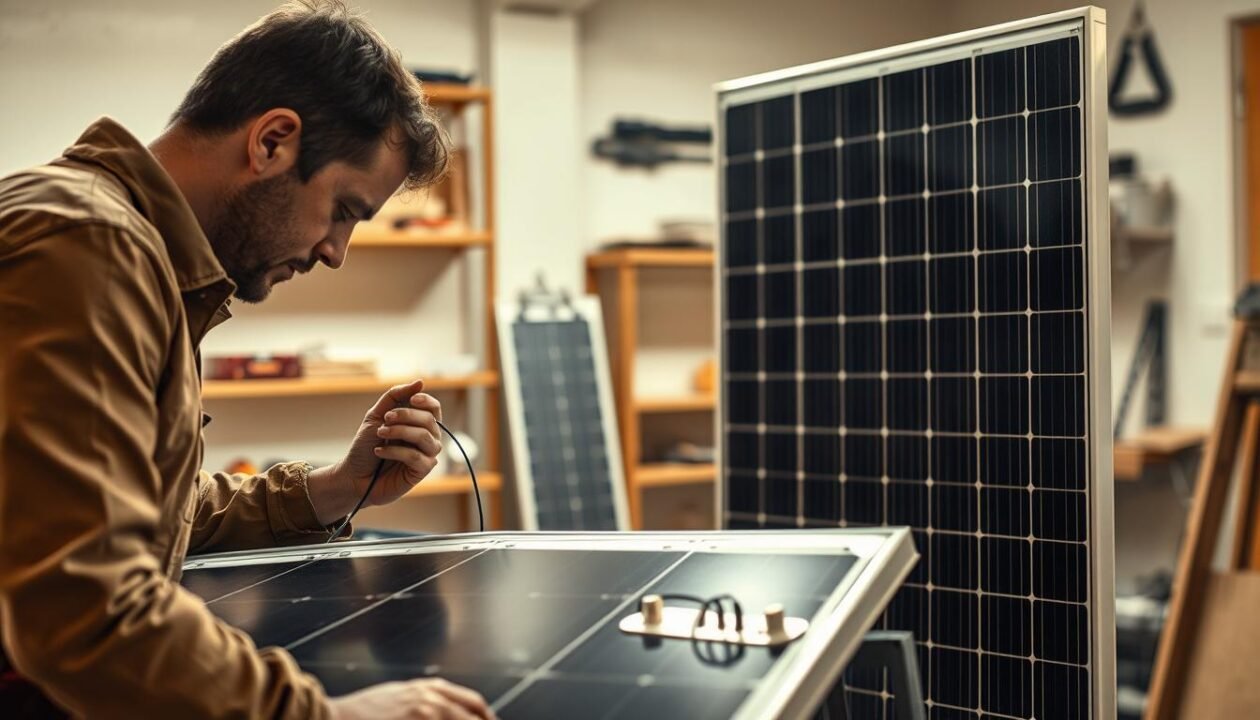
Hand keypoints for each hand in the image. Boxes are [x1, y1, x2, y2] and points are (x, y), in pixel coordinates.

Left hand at [308, 380, 443, 524]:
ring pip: (424, 436)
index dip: (426, 401)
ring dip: (399, 432)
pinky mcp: (421, 471)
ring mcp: (426, 455)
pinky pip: (415, 456)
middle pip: (429, 419)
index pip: (434, 408)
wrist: (353, 475)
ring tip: (380, 434)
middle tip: (384, 421)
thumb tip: (421, 382)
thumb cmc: (365, 446)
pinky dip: (394, 451)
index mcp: (419, 423)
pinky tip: (379, 451)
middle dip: (404, 416)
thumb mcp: (376, 415)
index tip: (411, 399)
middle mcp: (427, 438)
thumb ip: (396, 396)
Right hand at [328, 678, 493, 719]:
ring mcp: (424, 715)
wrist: (330, 717)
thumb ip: (425, 700)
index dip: (488, 718)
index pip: (474, 704)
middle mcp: (431, 700)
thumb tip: (447, 711)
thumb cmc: (360, 712)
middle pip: (474, 717)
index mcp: (430, 689)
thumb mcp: (399, 696)